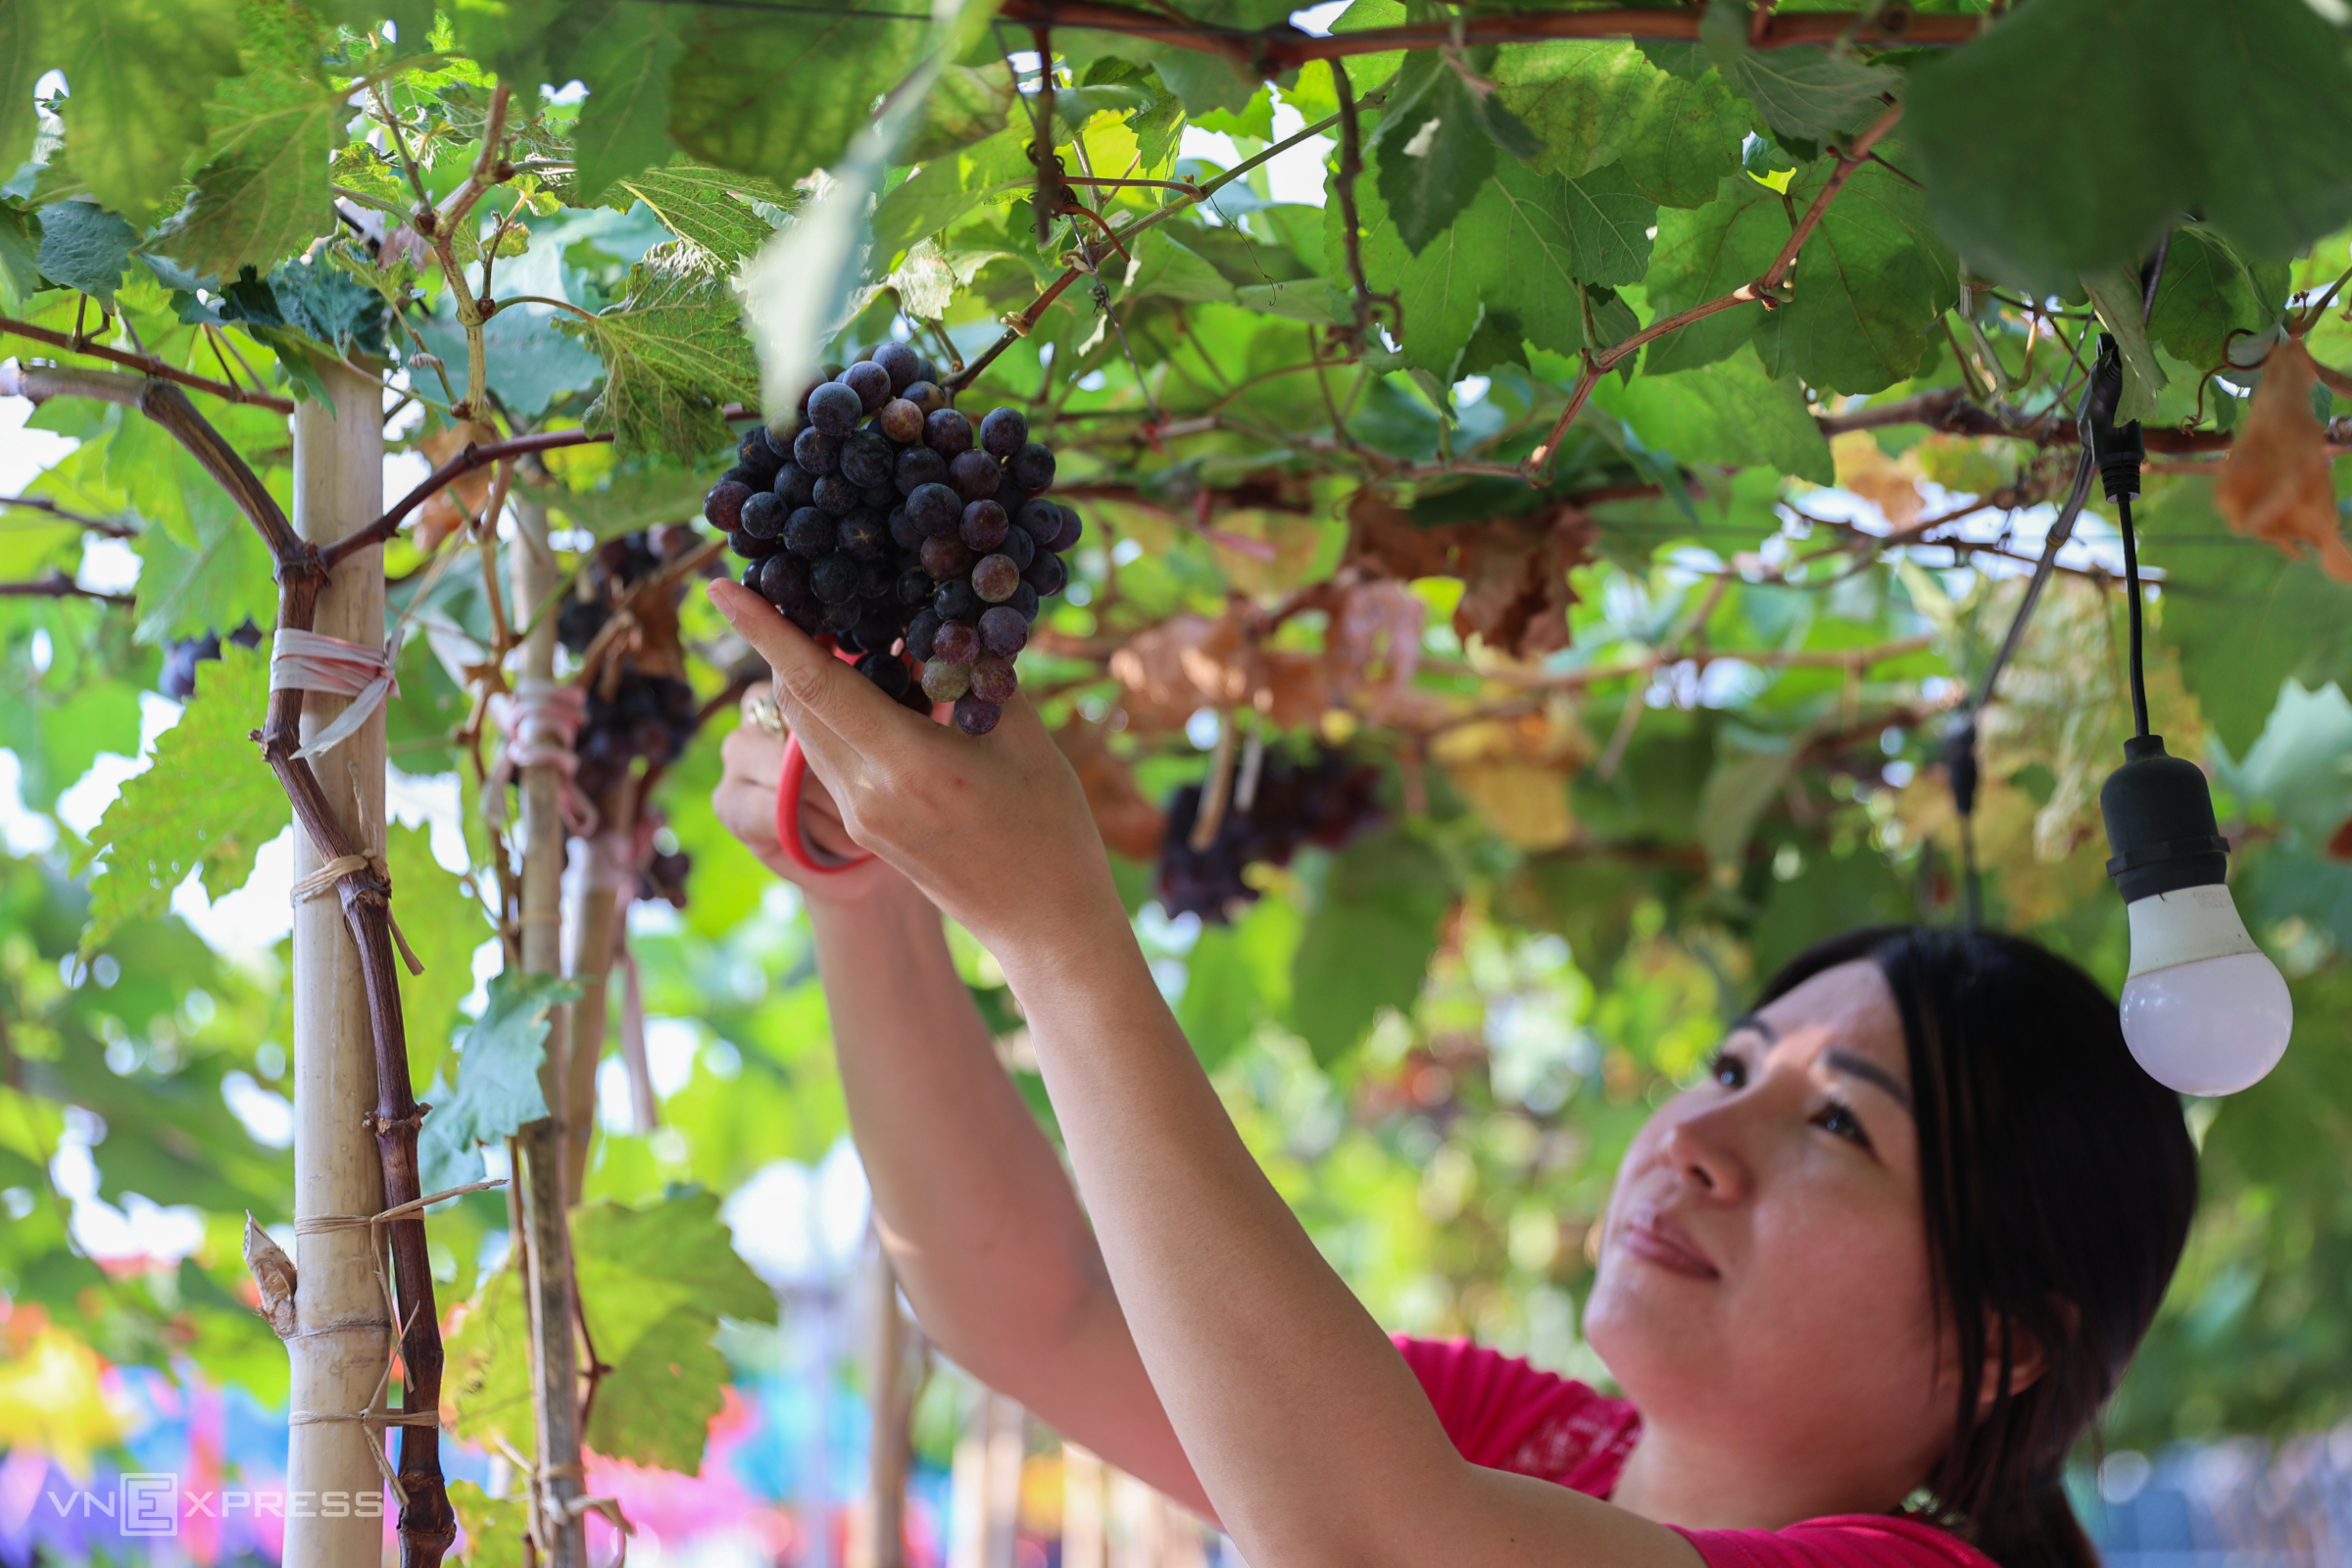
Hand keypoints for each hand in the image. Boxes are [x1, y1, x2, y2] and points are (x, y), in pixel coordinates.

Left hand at [707, 579, 1125, 968]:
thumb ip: (969, 676)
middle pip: (794, 702)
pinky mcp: (860, 829)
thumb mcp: (1021, 738)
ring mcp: (856, 816)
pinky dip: (833, 714)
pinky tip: (871, 691)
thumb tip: (934, 624)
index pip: (813, 683)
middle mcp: (864, 793)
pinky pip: (828, 756)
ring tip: (841, 633)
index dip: (764, 631)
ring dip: (808, 679)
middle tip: (799, 589)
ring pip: (805, 730)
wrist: (1043, 922)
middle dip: (785, 642)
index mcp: (906, 766)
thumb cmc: (1049, 827)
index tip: (721, 588)